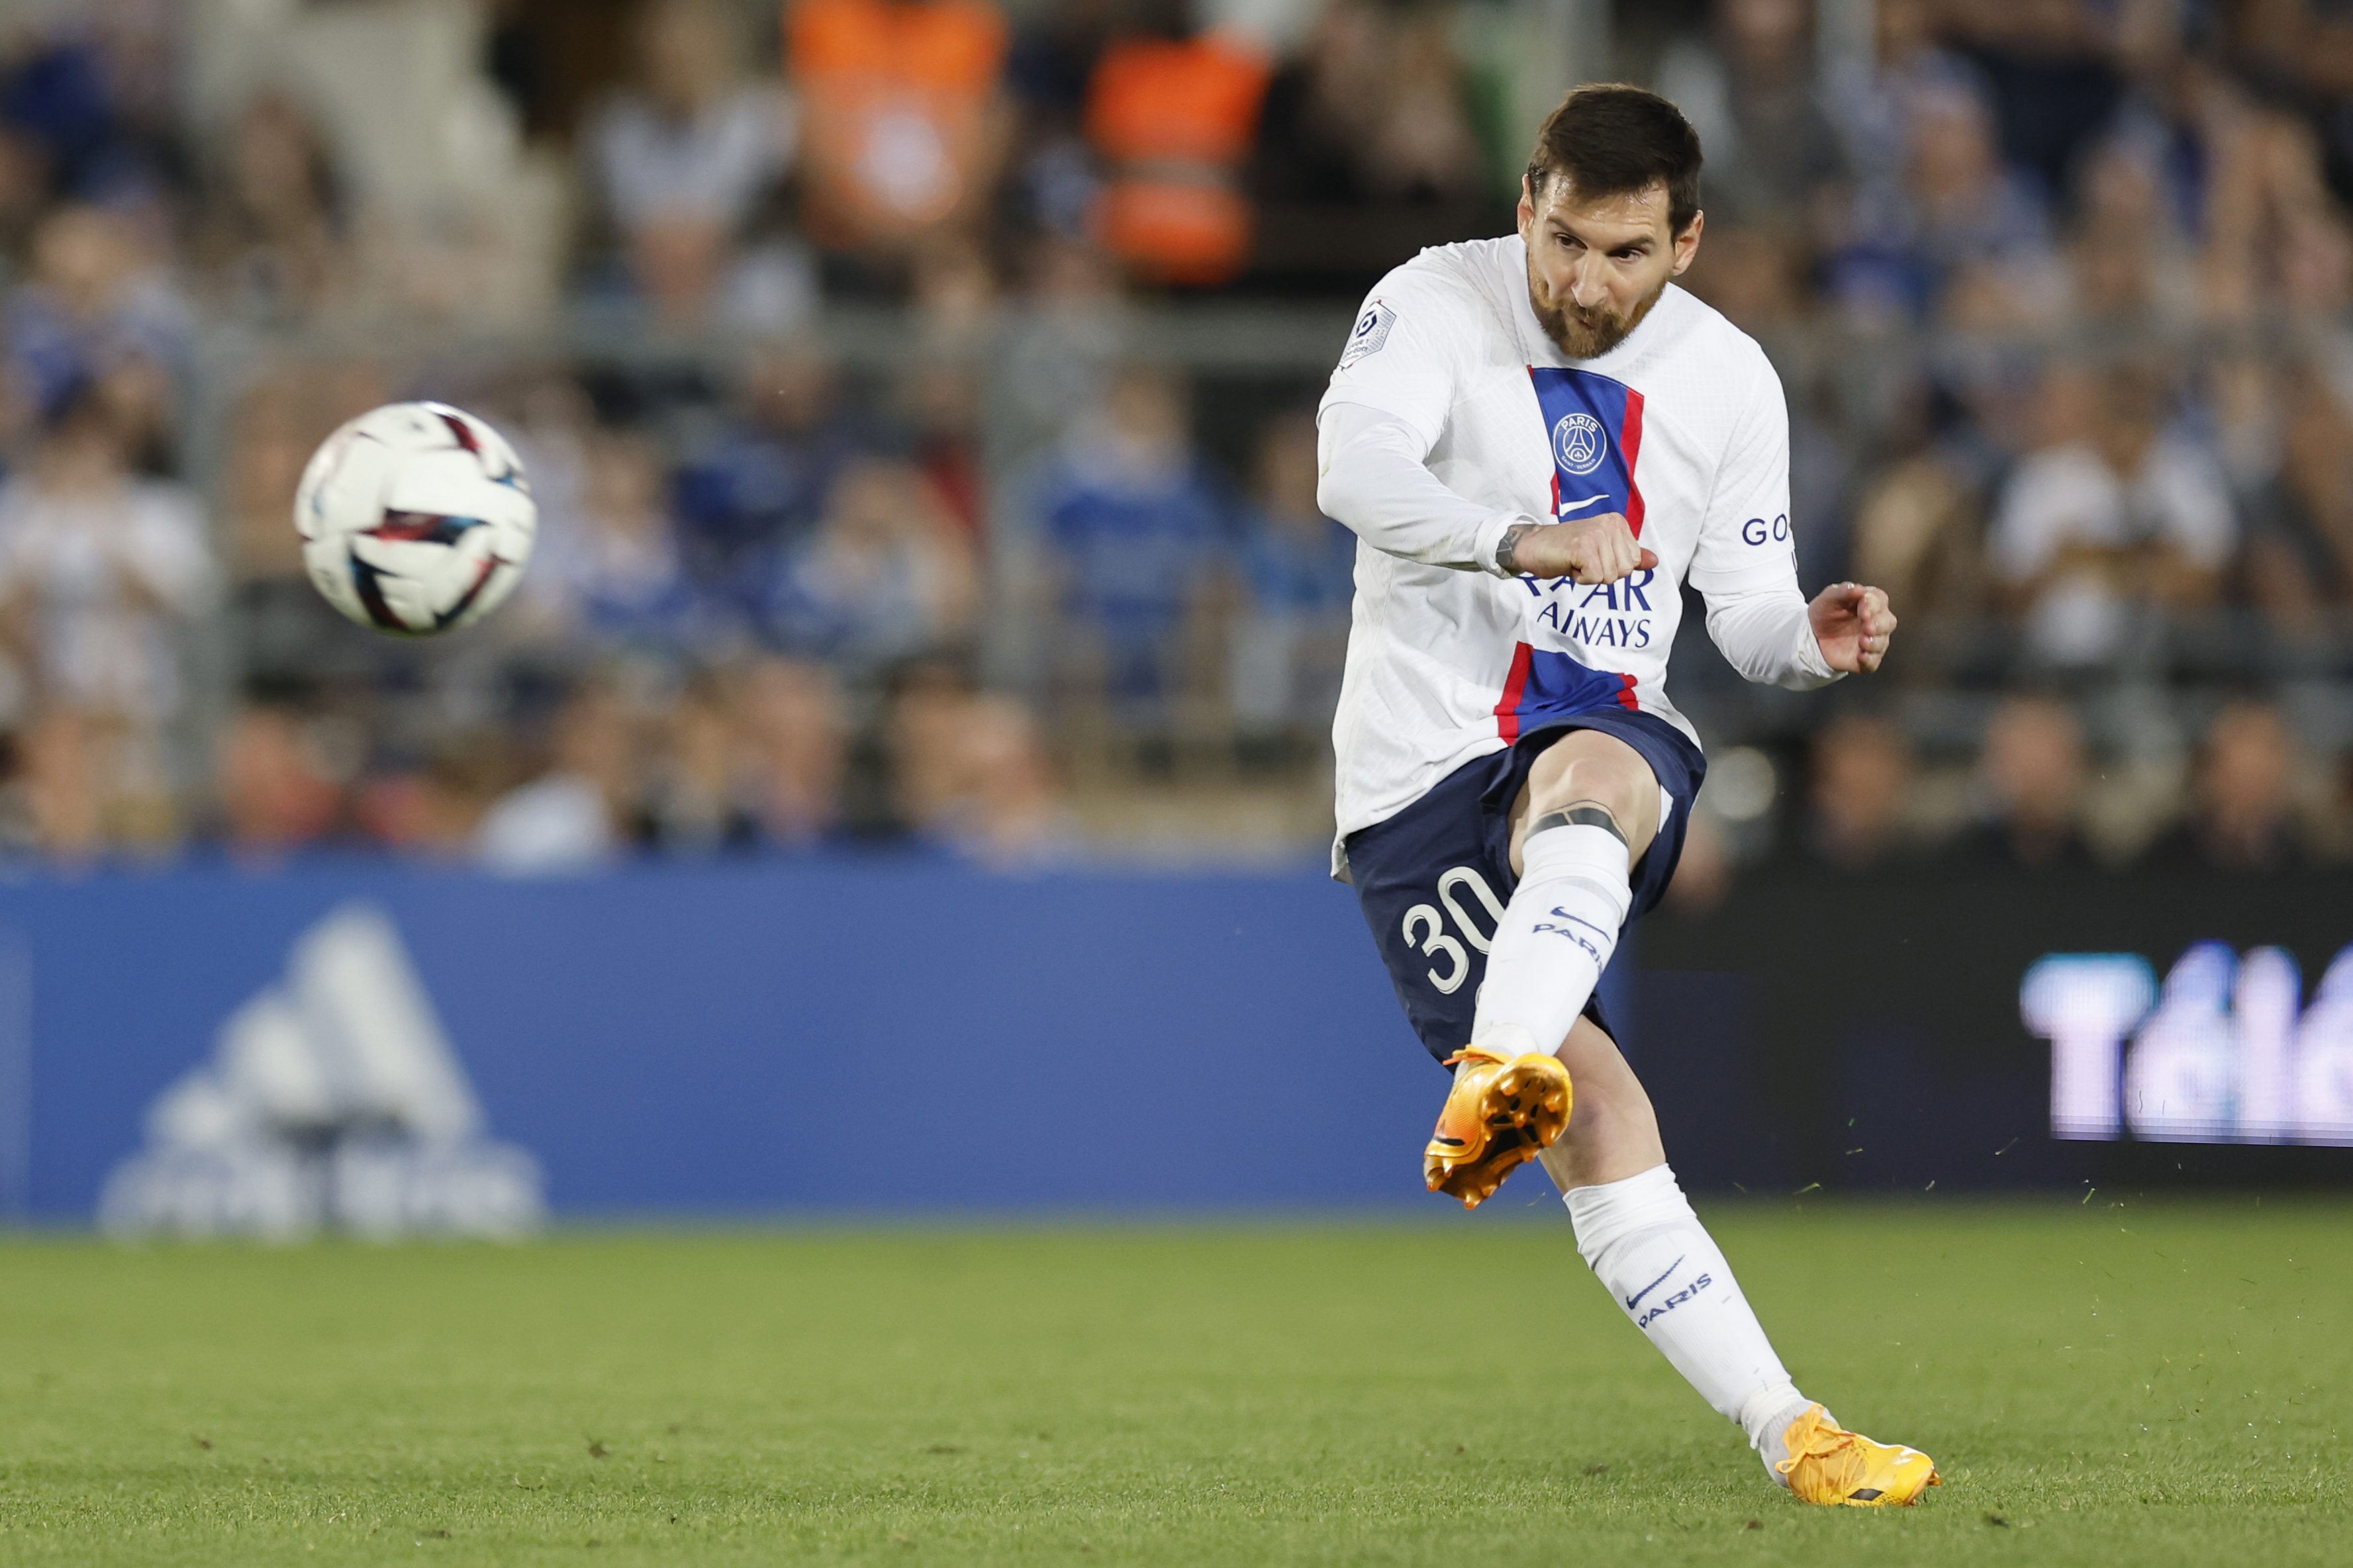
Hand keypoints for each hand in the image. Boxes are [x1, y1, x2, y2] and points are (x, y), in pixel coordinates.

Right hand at [1495, 513, 1658, 583]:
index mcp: (1618, 523)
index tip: (1593, 557)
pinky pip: (1595, 577)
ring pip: (1610, 576)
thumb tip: (1655, 562)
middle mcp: (1610, 524)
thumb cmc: (1566, 550)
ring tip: (1576, 561)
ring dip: (1590, 576)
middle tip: (1584, 560)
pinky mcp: (1584, 547)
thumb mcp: (1602, 552)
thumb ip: (1628, 556)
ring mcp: (1597, 534)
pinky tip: (1570, 564)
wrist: (1533, 546)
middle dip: (1603, 573)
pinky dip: (1581, 578)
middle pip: (1625, 571)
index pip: (1634, 561)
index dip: (1612, 567)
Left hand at [1809, 581, 1895, 672]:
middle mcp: (1877, 621)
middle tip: (1866, 626)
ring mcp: (1873, 640)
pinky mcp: (1866, 658)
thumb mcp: (1829, 598)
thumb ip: (1843, 591)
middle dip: (1878, 624)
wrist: (1813, 634)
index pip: (1879, 601)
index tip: (1863, 608)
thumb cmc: (1825, 611)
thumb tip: (1858, 589)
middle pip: (1888, 622)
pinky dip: (1869, 660)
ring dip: (1874, 643)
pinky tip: (1862, 656)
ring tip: (1862, 641)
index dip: (1873, 605)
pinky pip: (1873, 662)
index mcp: (1871, 602)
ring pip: (1882, 643)